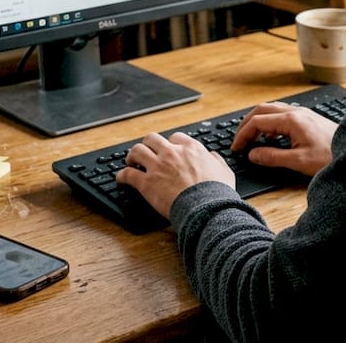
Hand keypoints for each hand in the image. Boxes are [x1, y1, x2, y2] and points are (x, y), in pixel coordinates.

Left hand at [115, 132, 234, 218]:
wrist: (206, 208)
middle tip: (147, 153)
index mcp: (191, 148)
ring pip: (137, 151)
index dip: (170, 144)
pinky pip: (127, 174)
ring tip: (131, 162)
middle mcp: (172, 153)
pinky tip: (121, 180)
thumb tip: (212, 156)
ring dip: (132, 156)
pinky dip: (121, 176)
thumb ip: (216, 160)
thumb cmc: (217, 192)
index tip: (168, 151)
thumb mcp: (224, 171)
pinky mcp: (146, 183)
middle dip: (148, 144)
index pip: (175, 138)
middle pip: (152, 139)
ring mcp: (157, 166)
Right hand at [232, 102, 336, 176]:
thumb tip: (253, 154)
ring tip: (251, 138)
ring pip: (272, 110)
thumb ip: (272, 157)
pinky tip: (271, 137)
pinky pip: (282, 114)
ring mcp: (302, 113)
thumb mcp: (299, 162)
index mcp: (292, 120)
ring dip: (258, 121)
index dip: (243, 134)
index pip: (257, 121)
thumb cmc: (330, 157)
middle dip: (246, 124)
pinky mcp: (307, 118)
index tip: (236, 148)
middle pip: (262, 110)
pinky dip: (269, 122)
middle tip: (238, 141)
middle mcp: (296, 112)